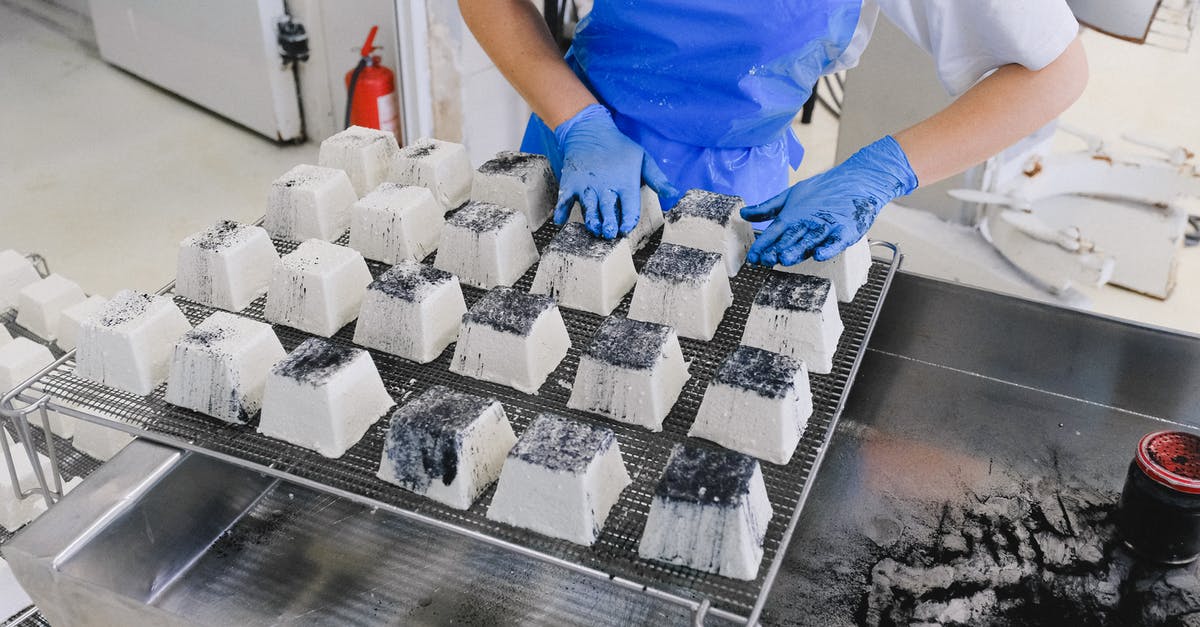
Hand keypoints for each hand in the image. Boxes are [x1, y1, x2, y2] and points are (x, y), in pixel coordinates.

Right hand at [552, 104, 676, 237]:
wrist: (589, 130)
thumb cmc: (620, 148)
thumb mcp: (643, 159)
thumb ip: (657, 179)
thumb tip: (674, 194)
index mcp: (625, 182)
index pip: (629, 208)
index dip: (628, 222)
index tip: (626, 229)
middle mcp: (605, 186)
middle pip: (608, 211)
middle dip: (609, 226)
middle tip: (610, 234)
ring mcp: (586, 185)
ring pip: (589, 208)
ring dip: (592, 222)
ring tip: (596, 230)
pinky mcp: (570, 183)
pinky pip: (564, 200)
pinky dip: (562, 211)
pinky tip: (561, 221)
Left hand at [742, 136, 917, 265]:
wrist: (858, 181)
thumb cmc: (823, 190)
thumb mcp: (791, 195)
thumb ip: (767, 208)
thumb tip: (743, 214)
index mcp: (793, 215)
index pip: (774, 232)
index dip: (763, 245)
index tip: (752, 258)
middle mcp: (807, 222)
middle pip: (790, 238)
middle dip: (777, 250)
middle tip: (765, 260)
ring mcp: (827, 226)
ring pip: (810, 240)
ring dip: (797, 249)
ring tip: (785, 258)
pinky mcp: (845, 231)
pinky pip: (836, 241)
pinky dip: (828, 247)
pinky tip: (819, 254)